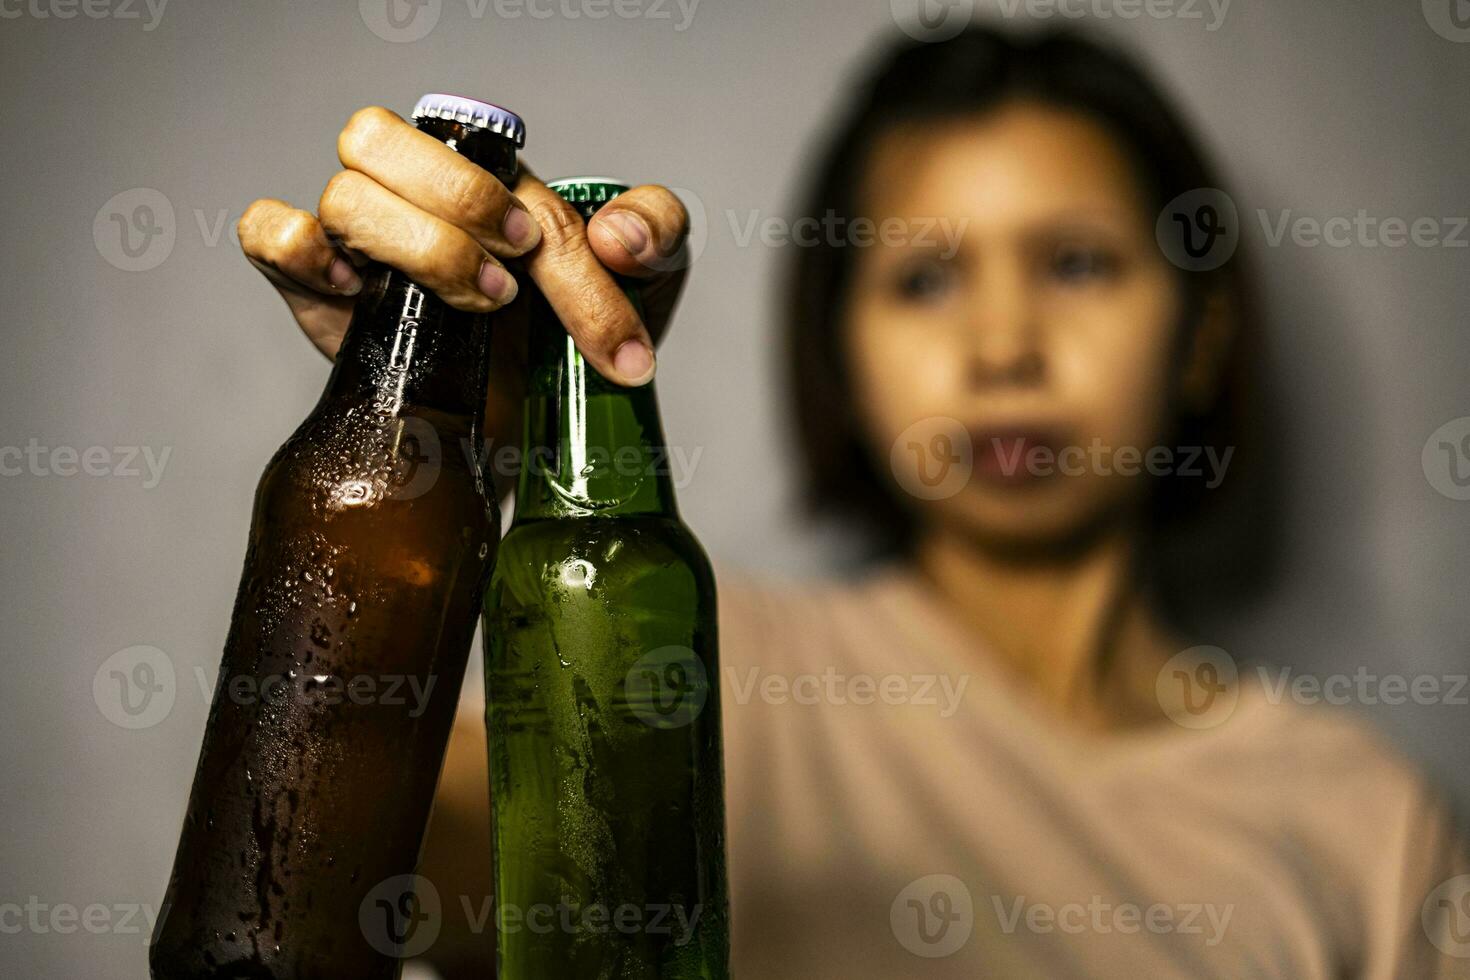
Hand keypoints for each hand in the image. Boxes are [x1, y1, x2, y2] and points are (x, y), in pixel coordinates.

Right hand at [236, 106, 690, 392]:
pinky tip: (357, 294)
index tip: (569, 290)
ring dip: (413, 246)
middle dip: (454, 205)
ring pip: (342, 196)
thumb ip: (658, 229)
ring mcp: (359, 246)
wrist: (534, 428)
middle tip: (511, 282)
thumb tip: (617, 235)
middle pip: (379, 139)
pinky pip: (268, 235)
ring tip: (470, 304)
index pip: (489, 165)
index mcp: (481, 177)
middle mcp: (410, 200)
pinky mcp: (316, 296)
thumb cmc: (576, 338)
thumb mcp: (647, 283)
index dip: (536, 231)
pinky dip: (299, 251)